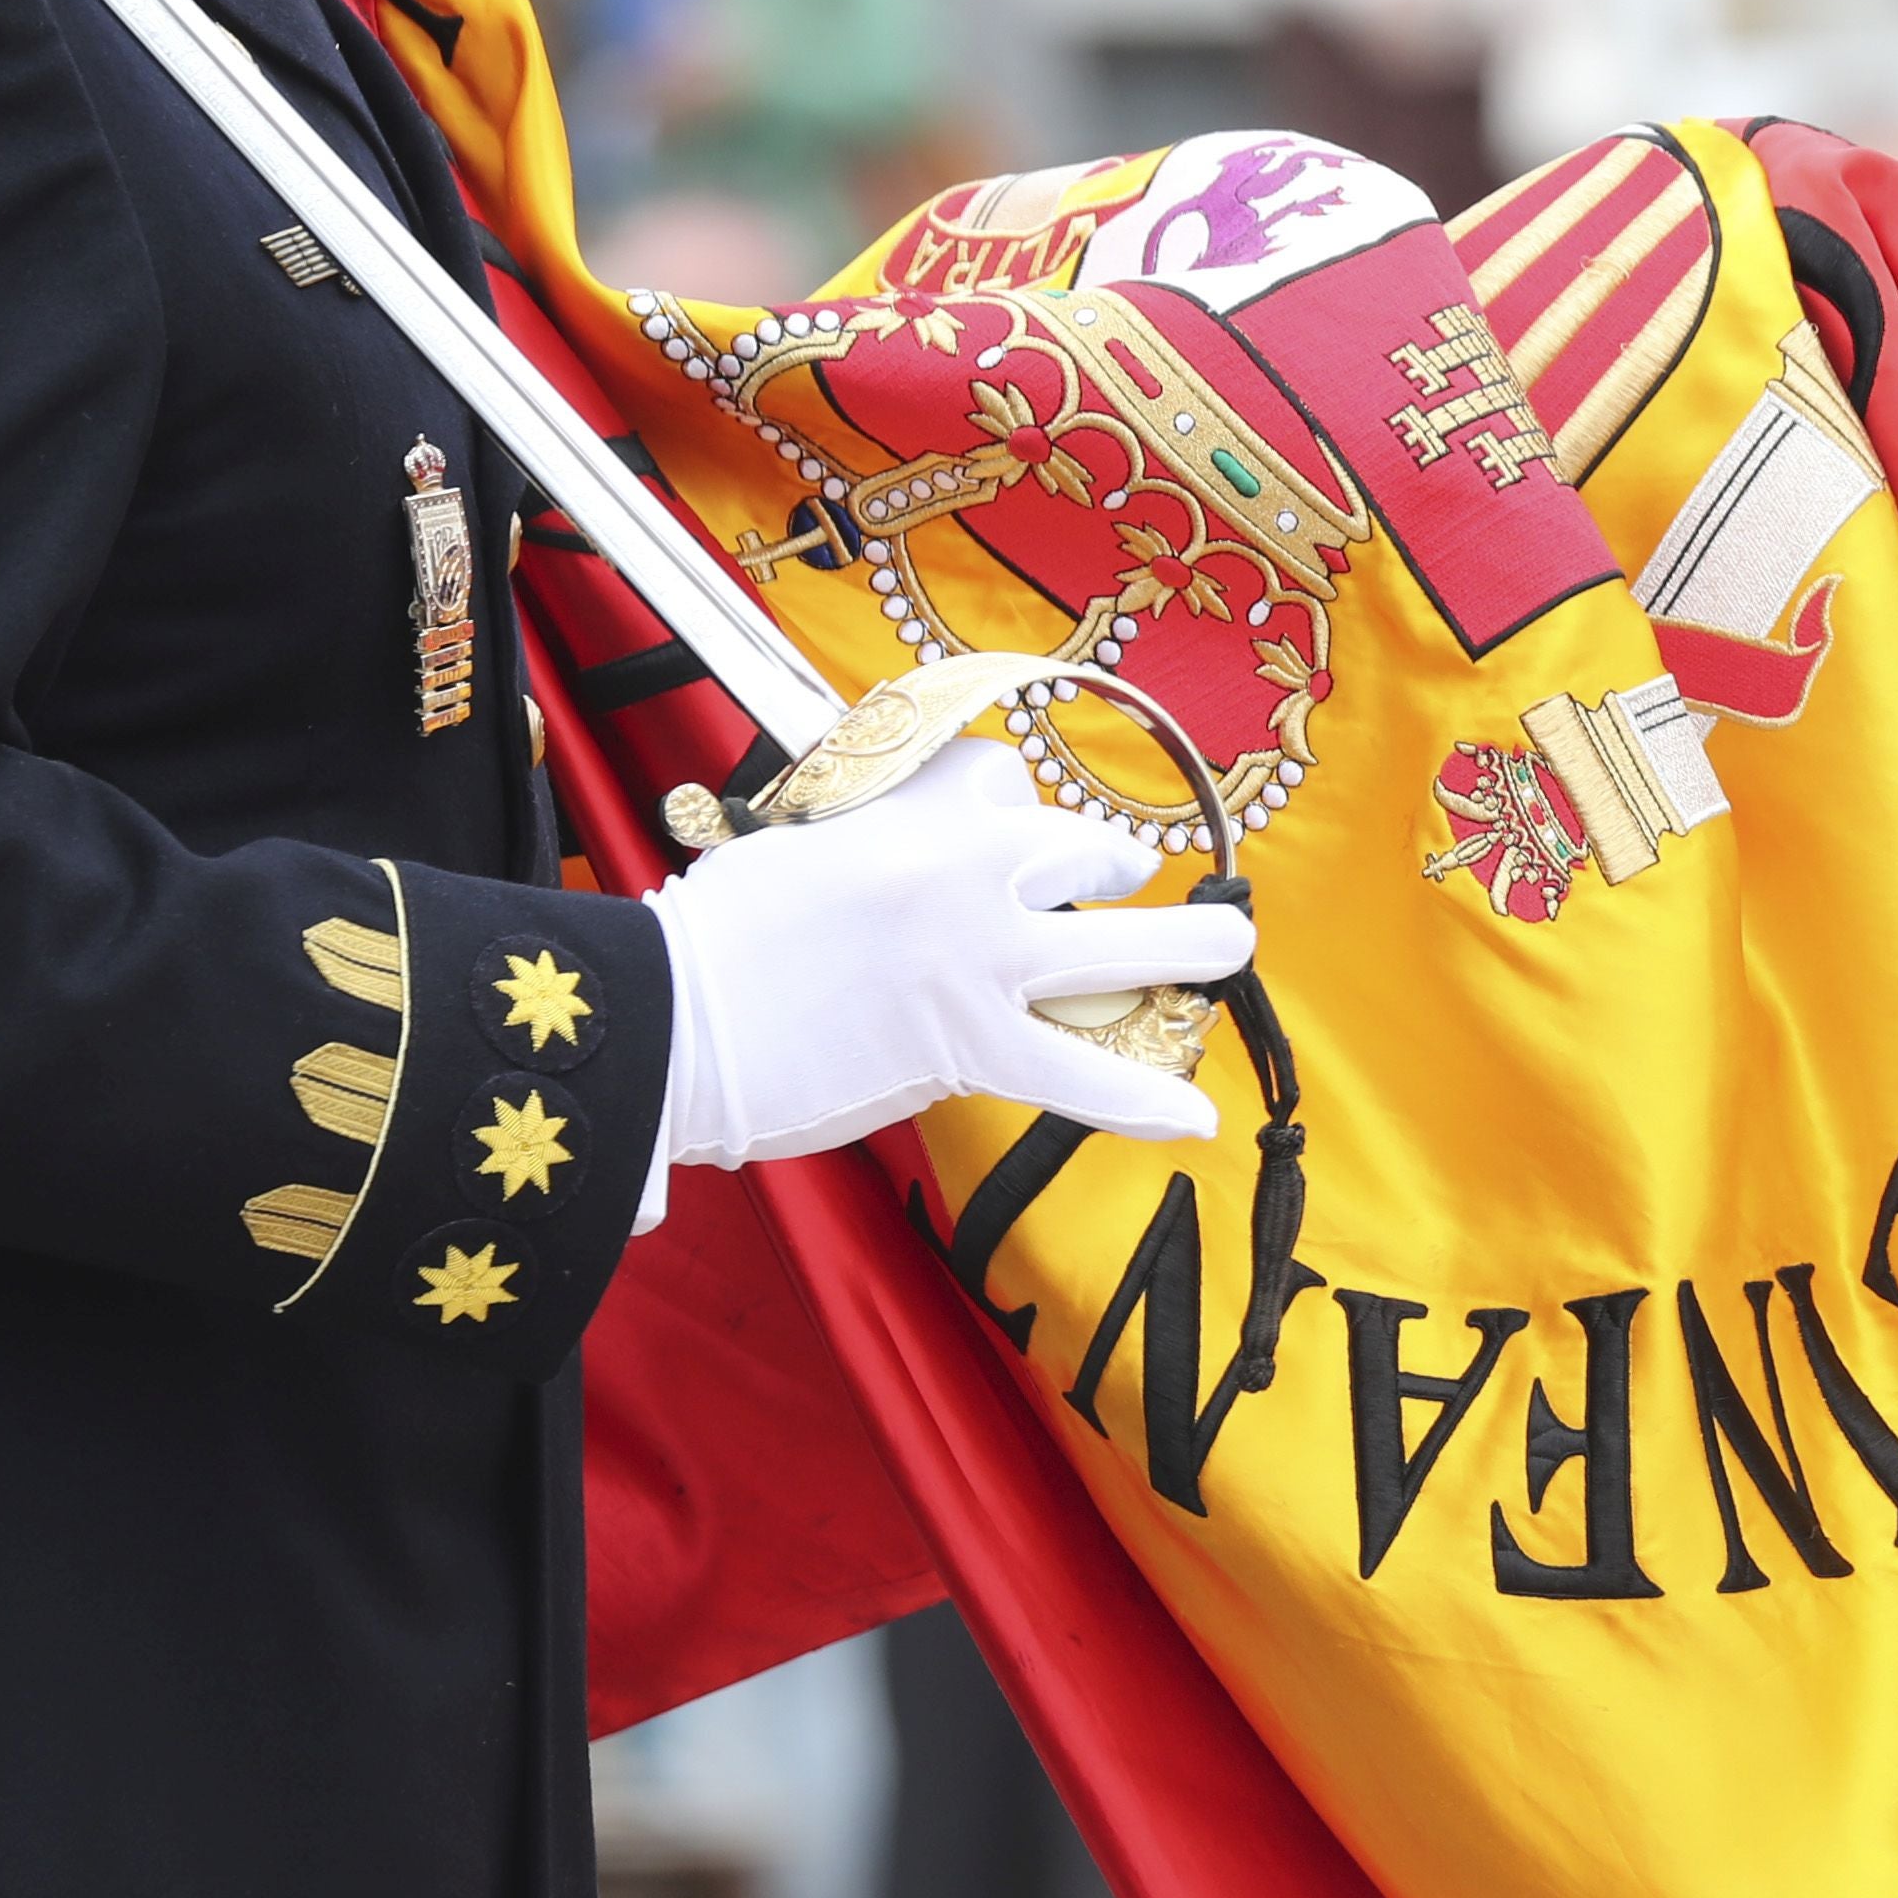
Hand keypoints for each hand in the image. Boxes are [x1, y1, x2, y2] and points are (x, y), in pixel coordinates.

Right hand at [647, 736, 1257, 1174]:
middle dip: (1113, 866)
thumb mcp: (796, 849)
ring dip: (1189, 949)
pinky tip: (1194, 1118)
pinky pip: (1085, 1075)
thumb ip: (869, 848)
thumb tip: (901, 874)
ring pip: (1122, 946)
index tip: (1014, 833)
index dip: (1017, 809)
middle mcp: (964, 870)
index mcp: (909, 811)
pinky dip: (1144, 1102)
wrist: (670, 1015)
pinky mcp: (974, 1044)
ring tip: (1226, 952)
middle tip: (1123, 880)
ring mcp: (980, 958)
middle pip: (1083, 848)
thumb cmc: (713, 941)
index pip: (1001, 779)